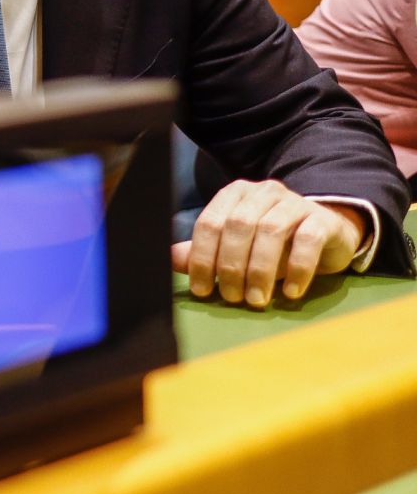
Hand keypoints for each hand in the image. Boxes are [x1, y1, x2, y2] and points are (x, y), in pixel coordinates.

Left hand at [173, 179, 366, 307]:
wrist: (327, 234)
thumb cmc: (273, 243)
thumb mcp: (236, 247)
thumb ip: (205, 252)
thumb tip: (167, 259)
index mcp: (234, 195)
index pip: (209, 223)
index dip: (201, 258)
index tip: (202, 291)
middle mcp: (262, 193)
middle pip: (238, 226)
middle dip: (230, 265)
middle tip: (232, 298)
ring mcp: (294, 202)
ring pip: (271, 231)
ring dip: (260, 270)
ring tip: (256, 300)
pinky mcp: (323, 220)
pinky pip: (308, 241)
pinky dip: (297, 268)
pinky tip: (290, 292)